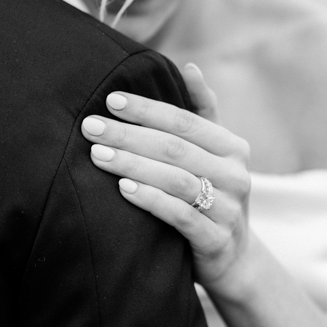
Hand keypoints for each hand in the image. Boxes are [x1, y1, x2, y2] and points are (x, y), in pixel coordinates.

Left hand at [81, 65, 253, 291]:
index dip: (147, 109)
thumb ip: (203, 112)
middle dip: (129, 135)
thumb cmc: (212, 196)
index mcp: (233, 148)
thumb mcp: (215, 155)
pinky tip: (123, 189)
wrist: (234, 260)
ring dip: (133, 164)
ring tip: (97, 155)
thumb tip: (190, 67)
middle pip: (176, 148)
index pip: (185, 121)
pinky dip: (151, 199)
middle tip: (90, 127)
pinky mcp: (216, 240)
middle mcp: (236, 176)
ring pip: (176, 180)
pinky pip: (180, 216)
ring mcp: (228, 209)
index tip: (110, 100)